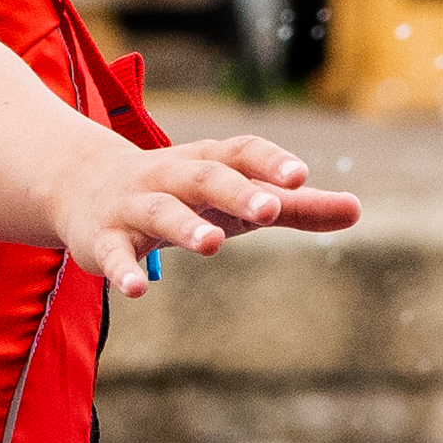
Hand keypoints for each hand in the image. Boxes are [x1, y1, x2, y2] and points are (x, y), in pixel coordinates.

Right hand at [41, 127, 361, 294]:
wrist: (85, 187)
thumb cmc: (185, 194)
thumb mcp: (238, 198)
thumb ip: (296, 207)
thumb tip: (357, 210)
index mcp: (208, 162)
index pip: (241, 152)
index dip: (269, 161)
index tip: (299, 176)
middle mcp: (171, 176)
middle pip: (205, 177)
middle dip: (236, 191)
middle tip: (271, 208)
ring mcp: (134, 206)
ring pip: (162, 211)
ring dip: (186, 225)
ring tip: (213, 244)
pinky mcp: (105, 238)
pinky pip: (114, 254)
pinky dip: (123, 270)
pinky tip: (137, 290)